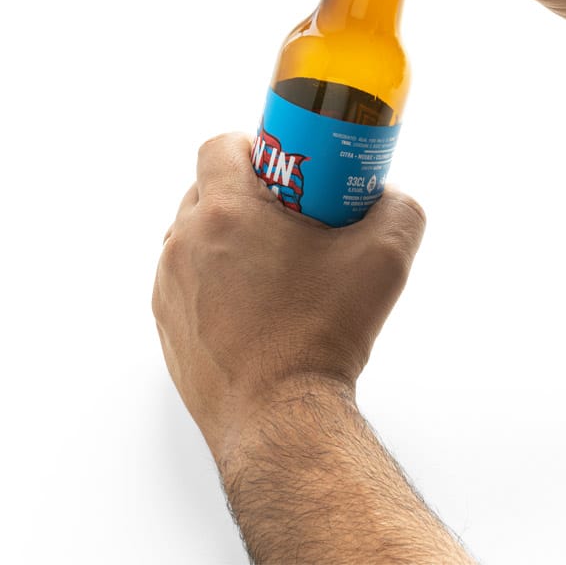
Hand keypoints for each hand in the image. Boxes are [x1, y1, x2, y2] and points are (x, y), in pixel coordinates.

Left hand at [151, 133, 425, 461]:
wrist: (281, 422)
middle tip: (289, 212)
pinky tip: (255, 303)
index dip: (254, 144)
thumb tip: (389, 195)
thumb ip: (399, 208)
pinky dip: (214, 278)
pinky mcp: (166, 325)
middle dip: (245, 191)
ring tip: (273, 263)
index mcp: (226, 212)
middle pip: (206, 187)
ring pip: (193, 234)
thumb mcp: (384, 259)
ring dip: (227, 234)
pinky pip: (186, 279)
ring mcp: (169, 286)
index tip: (285, 164)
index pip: (221, 145)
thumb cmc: (323, 337)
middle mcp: (185, 242)